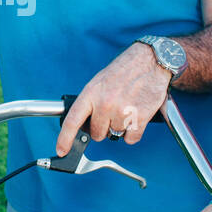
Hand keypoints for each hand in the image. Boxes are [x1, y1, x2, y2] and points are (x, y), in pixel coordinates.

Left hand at [55, 43, 169, 155]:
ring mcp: (122, 111)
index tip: (62, 150)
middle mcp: (104, 103)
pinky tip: (136, 116)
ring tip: (127, 107)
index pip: (73, 121)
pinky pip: (131, 139)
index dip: (65, 139)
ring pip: (115, 135)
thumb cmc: (125, 70)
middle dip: (103, 127)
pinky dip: (133, 132)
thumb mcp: (99, 82)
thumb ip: (91, 102)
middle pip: (96, 133)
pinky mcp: (139, 118)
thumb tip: (84, 124)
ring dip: (121, 126)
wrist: (150, 60)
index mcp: (91, 93)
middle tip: (112, 113)